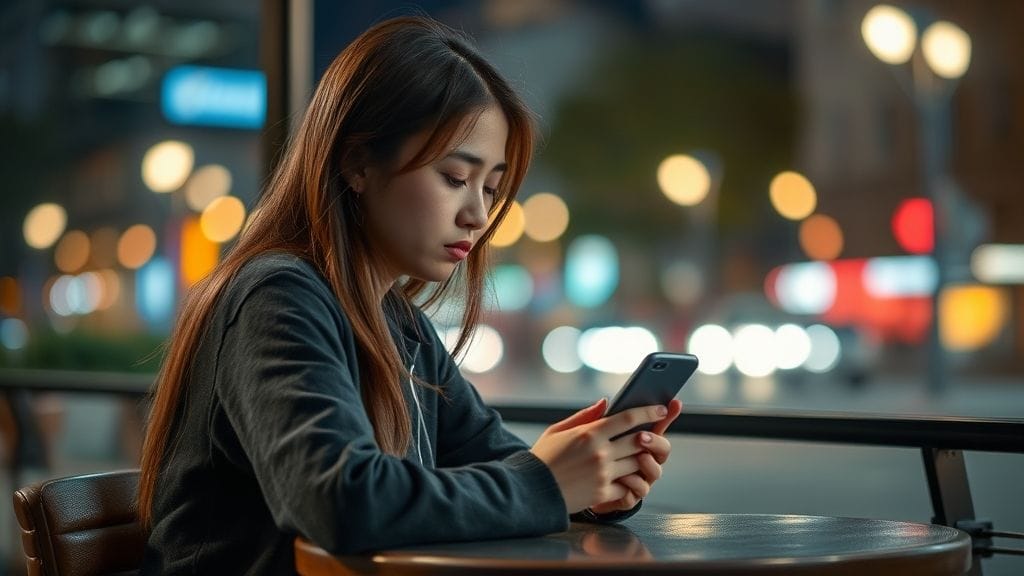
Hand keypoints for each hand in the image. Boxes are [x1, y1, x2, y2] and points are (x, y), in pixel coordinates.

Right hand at [530, 398, 670, 513]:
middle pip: (639, 441)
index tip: (661, 409)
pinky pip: (628, 486)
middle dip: (652, 437)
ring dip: (642, 460)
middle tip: (656, 434)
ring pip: (637, 464)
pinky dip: (631, 482)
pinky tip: (627, 478)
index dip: (648, 412)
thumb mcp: (558, 431)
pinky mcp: (603, 494)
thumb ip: (584, 416)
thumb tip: (606, 402)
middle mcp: (599, 453)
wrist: (531, 491)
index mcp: (589, 433)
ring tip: (641, 456)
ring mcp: (603, 474)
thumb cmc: (543, 458)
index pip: (627, 418)